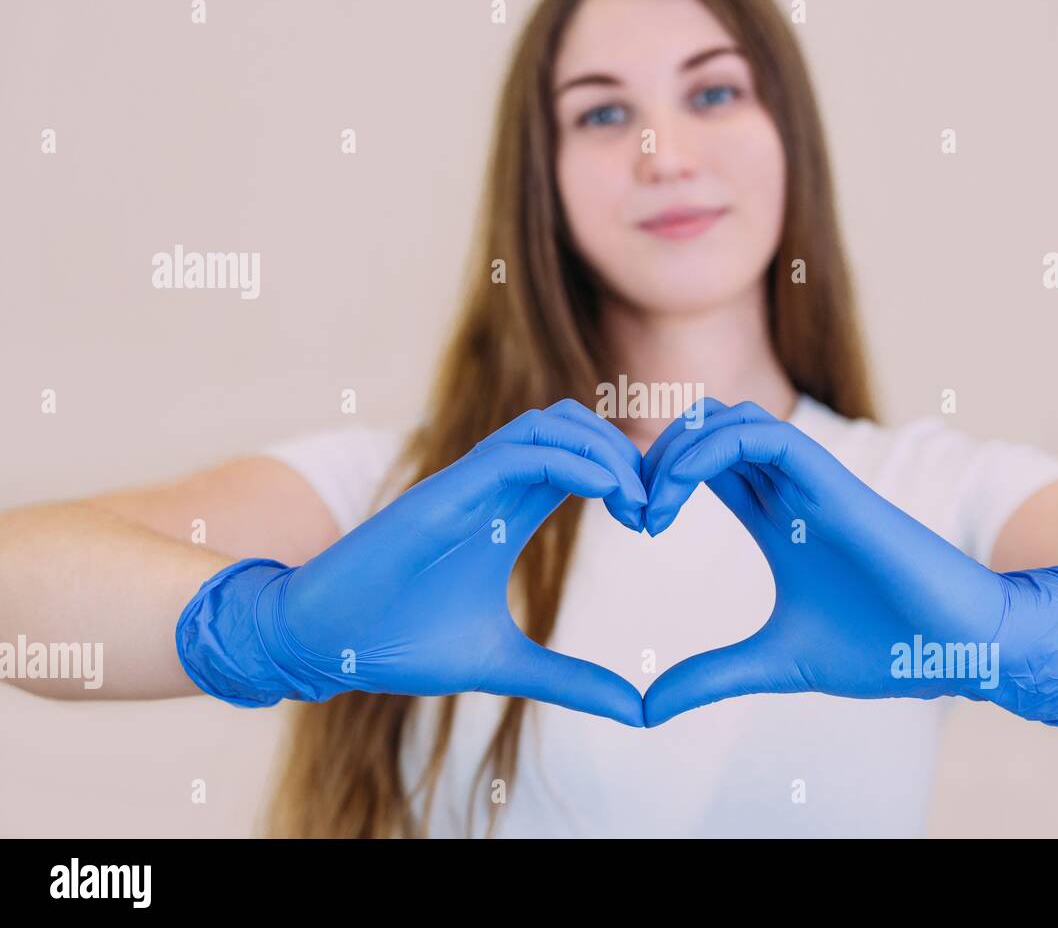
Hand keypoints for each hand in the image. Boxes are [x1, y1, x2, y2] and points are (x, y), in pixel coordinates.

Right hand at [176, 399, 646, 725]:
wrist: (322, 643)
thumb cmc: (399, 643)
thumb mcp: (504, 663)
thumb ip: (569, 679)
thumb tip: (635, 711)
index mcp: (507, 512)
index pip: (578, 464)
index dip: (625, 477)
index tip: (654, 521)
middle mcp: (489, 487)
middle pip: (573, 429)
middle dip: (624, 454)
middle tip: (655, 505)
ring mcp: (465, 484)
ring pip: (549, 424)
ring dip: (603, 449)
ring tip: (636, 498)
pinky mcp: (442, 493)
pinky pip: (515, 451)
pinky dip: (569, 459)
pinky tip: (608, 492)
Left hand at [639, 399, 1057, 727]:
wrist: (957, 647)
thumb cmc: (884, 647)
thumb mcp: (775, 662)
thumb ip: (711, 675)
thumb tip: (648, 709)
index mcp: (777, 518)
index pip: (706, 465)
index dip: (659, 476)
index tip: (632, 522)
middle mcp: (790, 490)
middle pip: (708, 431)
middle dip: (655, 456)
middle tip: (630, 509)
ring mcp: (812, 483)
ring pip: (730, 421)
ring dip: (675, 450)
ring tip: (650, 508)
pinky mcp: (836, 485)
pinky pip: (766, 436)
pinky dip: (710, 449)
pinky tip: (677, 494)